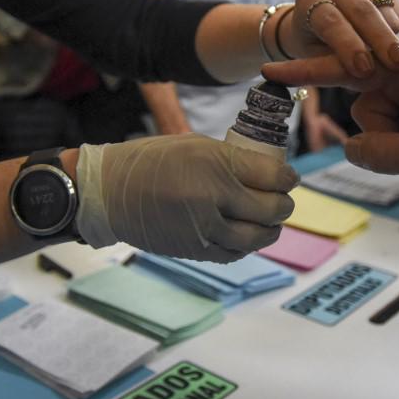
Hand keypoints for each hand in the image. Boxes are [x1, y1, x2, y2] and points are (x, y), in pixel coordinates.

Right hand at [75, 134, 297, 261]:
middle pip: (269, 209)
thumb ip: (232, 159)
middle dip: (284, 206)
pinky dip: (246, 246)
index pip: (271, 176)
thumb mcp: (195, 144)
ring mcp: (203, 227)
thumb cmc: (152, 161)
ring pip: (256, 237)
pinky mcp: (193, 249)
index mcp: (214, 162)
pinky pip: (232, 253)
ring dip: (271, 230)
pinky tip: (247, 237)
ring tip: (272, 223)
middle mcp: (212, 196)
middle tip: (284, 201)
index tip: (289, 178)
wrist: (109, 191)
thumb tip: (268, 173)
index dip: (288, 178)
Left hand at [278, 0, 398, 81]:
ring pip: (382, 8)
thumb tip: (365, 72)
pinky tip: (389, 39)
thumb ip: (335, 63)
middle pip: (361, 10)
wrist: (321, 23)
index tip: (366, 71)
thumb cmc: (316, 45)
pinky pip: (395, 5)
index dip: (348, 45)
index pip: (331, 21)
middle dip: (381, 39)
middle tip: (398, 65)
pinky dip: (397, 26)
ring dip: (392, 36)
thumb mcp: (316, 59)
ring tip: (392, 61)